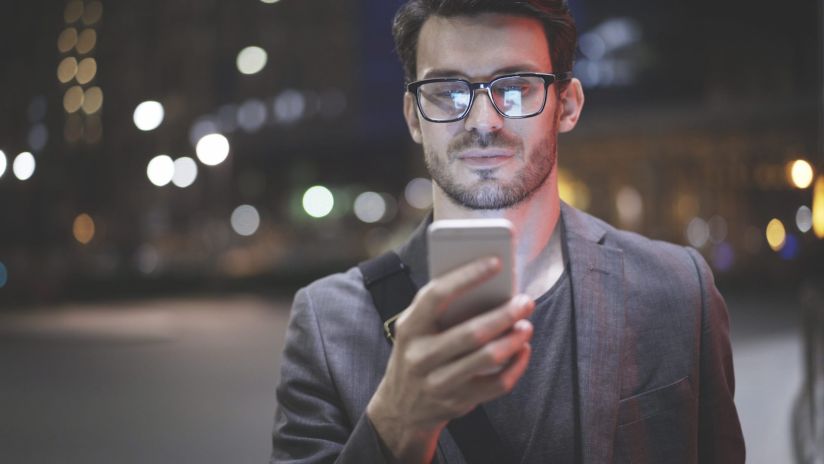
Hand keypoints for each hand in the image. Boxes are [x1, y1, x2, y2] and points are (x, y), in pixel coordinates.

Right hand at [366, 257, 534, 462]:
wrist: (400, 408)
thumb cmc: (417, 353)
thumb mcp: (416, 329)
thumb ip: (441, 309)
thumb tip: (489, 284)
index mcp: (410, 328)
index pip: (437, 296)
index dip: (467, 276)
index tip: (496, 262)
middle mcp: (420, 356)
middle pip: (471, 332)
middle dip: (504, 314)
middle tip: (525, 301)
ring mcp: (438, 383)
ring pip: (487, 358)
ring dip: (513, 339)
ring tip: (526, 325)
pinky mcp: (457, 402)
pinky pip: (496, 385)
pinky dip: (516, 366)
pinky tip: (523, 350)